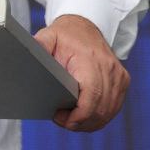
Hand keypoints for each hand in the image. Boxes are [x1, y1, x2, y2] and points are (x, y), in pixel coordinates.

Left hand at [33, 14, 128, 131]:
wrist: (85, 26)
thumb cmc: (65, 35)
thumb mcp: (48, 36)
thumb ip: (38, 46)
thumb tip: (26, 57)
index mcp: (90, 58)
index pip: (91, 94)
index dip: (78, 115)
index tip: (60, 118)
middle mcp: (109, 67)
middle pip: (100, 109)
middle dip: (79, 122)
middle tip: (60, 120)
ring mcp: (118, 76)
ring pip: (108, 112)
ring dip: (89, 123)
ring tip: (69, 119)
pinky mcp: (122, 81)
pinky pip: (113, 108)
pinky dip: (99, 117)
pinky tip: (83, 117)